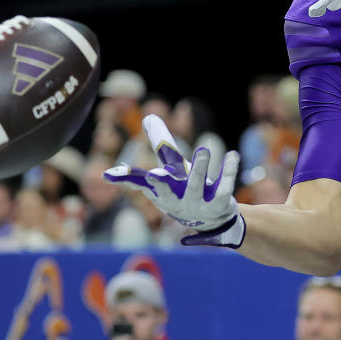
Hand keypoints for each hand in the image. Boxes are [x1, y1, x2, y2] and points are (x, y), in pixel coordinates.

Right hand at [104, 115, 244, 246]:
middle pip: (166, 191)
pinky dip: (228, 171)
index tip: (108, 175)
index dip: (125, 179)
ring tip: (204, 150)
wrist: (213, 222)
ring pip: (197, 185)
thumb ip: (161, 144)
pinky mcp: (219, 203)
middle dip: (160, 184)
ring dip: (200, 169)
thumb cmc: (186, 191)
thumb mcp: (172, 168)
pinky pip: (224, 186)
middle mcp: (177, 199)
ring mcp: (198, 203)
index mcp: (161, 191)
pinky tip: (232, 155)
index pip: (141, 183)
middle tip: (156, 175)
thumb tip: (148, 117)